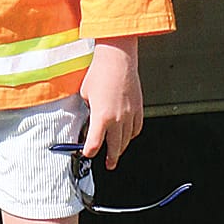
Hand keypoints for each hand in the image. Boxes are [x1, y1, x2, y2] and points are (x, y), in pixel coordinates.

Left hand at [80, 38, 142, 169]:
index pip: (95, 143)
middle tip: (108, 164)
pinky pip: (136, 128)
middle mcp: (117, 119)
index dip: (90, 151)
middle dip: (110, 158)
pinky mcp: (138, 108)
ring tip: (117, 152)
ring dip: (122, 147)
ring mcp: (130, 114)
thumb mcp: (85, 93)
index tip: (87, 153)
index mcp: (101, 117)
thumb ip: (89, 109)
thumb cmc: (100, 72)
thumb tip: (91, 116)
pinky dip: (132, 134)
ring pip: (127, 139)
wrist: (118, 59)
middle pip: (115, 147)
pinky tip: (128, 135)